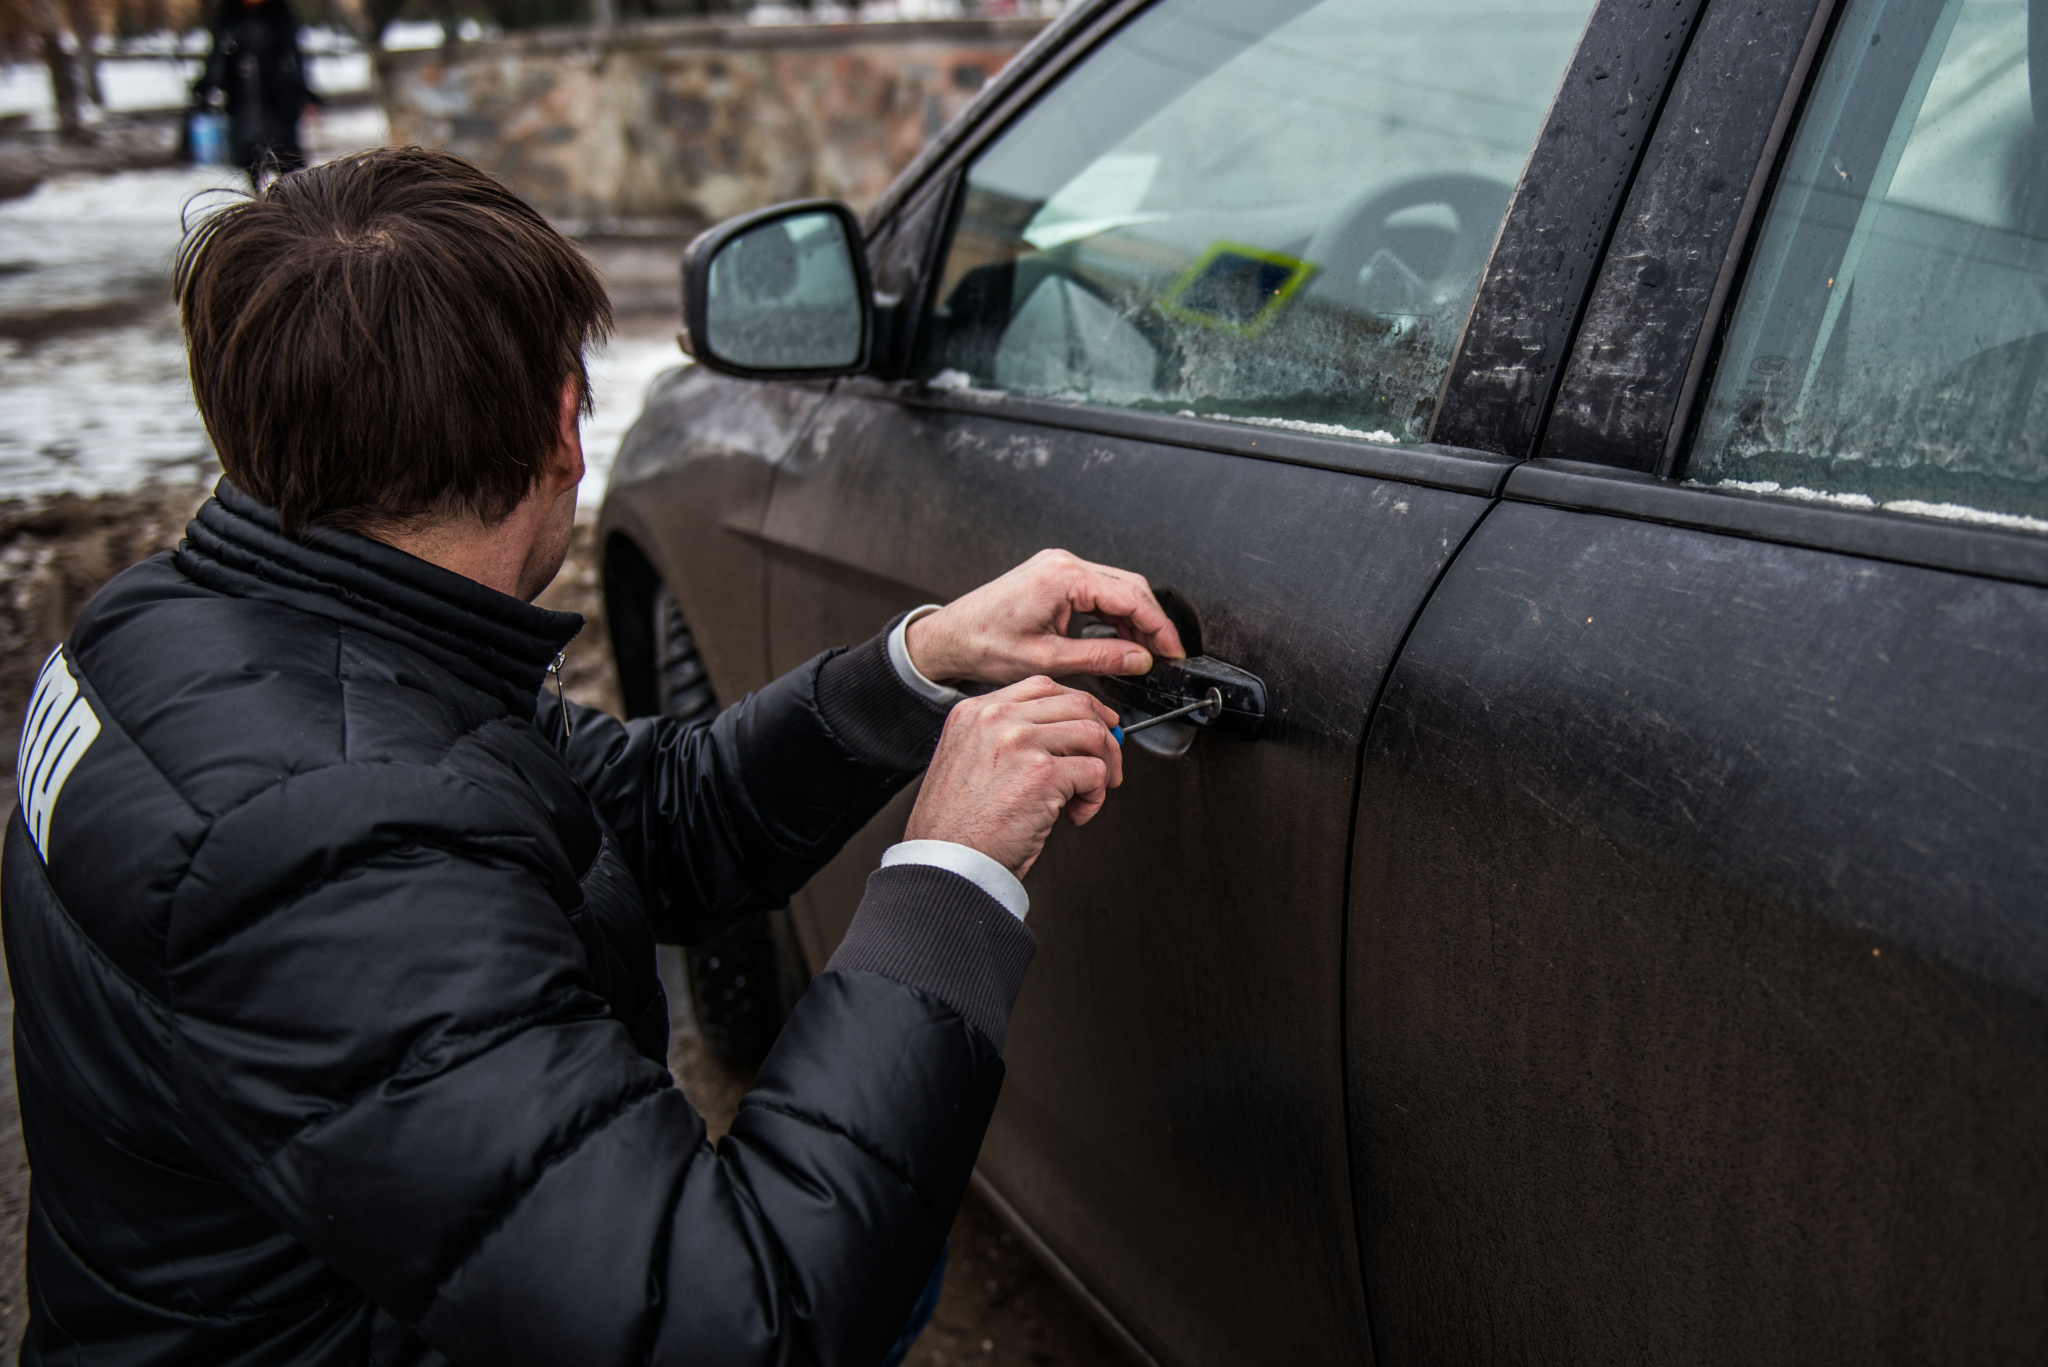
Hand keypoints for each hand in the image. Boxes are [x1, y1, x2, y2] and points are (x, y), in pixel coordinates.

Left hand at [905, 549, 1186, 686]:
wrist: (950, 637)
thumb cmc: (984, 644)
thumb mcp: (1048, 659)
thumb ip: (1101, 657)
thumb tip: (1140, 659)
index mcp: (1063, 577)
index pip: (1131, 598)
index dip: (1159, 628)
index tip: (1173, 652)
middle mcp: (1063, 563)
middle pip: (1129, 587)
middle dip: (1152, 622)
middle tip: (1164, 655)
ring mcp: (1058, 565)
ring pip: (1116, 586)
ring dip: (1134, 619)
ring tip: (1142, 653)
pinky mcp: (1054, 574)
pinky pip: (1097, 589)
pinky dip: (1114, 613)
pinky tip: (1119, 638)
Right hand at [906, 676, 1123, 877]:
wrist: (947, 863)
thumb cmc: (959, 827)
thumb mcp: (970, 761)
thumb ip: (1008, 739)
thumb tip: (1069, 734)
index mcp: (974, 712)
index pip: (1043, 687)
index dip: (1080, 708)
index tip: (1097, 727)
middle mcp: (995, 718)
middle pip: (1077, 704)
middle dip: (1103, 738)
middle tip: (1104, 769)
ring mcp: (1019, 741)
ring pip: (1093, 734)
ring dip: (1102, 769)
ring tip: (1084, 797)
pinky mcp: (1041, 772)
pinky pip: (1095, 772)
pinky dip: (1095, 798)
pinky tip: (1074, 814)